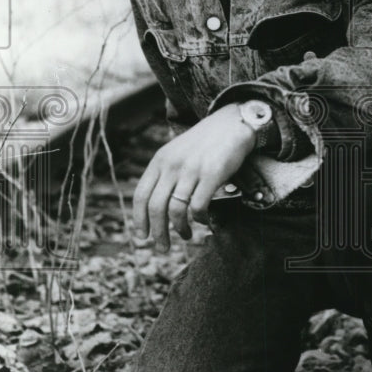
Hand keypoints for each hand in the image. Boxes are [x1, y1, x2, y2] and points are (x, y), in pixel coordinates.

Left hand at [132, 103, 255, 250]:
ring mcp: (192, 169)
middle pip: (156, 207)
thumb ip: (165, 173)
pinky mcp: (212, 174)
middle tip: (162, 247)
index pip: (141, 195)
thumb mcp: (177, 152)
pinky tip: (203, 221)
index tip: (143, 236)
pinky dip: (199, 219)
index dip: (139, 219)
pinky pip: (199, 206)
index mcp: (160, 160)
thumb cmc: (205, 142)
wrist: (232, 124)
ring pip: (176, 210)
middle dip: (158, 232)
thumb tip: (156, 206)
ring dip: (179, 229)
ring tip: (186, 236)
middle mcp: (172, 165)